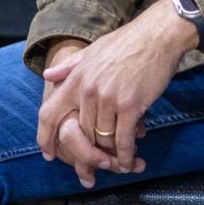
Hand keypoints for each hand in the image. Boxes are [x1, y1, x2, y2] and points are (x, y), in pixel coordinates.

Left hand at [37, 0, 197, 178]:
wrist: (158, 35)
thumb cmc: (127, 42)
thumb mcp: (93, 51)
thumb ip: (69, 66)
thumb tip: (47, 75)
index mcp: (77, 77)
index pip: (49, 113)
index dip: (45, 138)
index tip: (49, 154)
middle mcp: (89, 89)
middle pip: (80, 133)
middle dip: (86, 154)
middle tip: (92, 169)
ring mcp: (109, 98)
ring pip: (103, 138)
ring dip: (110, 154)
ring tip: (115, 164)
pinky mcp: (131, 104)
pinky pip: (123, 138)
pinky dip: (125, 154)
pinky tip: (128, 161)